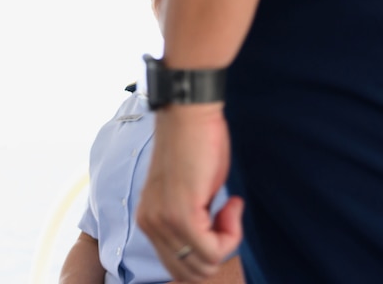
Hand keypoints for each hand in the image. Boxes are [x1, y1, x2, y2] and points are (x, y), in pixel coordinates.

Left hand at [136, 103, 242, 280]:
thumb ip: (193, 225)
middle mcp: (149, 225)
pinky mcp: (180, 214)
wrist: (191, 115)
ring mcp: (162, 221)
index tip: (220, 217)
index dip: (211, 251)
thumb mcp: (192, 196)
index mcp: (149, 221)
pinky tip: (232, 202)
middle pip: (192, 274)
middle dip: (220, 251)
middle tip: (227, 214)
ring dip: (228, 240)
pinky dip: (232, 232)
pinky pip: (213, 251)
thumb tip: (210, 253)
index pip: (180, 268)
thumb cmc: (197, 148)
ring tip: (228, 206)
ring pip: (205, 266)